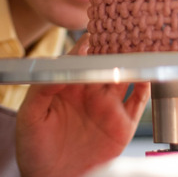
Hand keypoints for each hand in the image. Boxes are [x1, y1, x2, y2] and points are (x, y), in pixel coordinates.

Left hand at [16, 34, 149, 176]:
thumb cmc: (34, 148)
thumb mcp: (29, 115)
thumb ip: (42, 88)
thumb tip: (59, 66)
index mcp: (68, 84)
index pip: (82, 55)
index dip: (91, 42)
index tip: (98, 31)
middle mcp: (90, 91)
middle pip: (108, 60)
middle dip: (118, 45)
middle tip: (127, 30)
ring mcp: (108, 106)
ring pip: (126, 75)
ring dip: (134, 60)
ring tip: (142, 46)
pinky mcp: (123, 125)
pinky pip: (139, 101)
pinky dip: (147, 85)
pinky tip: (148, 73)